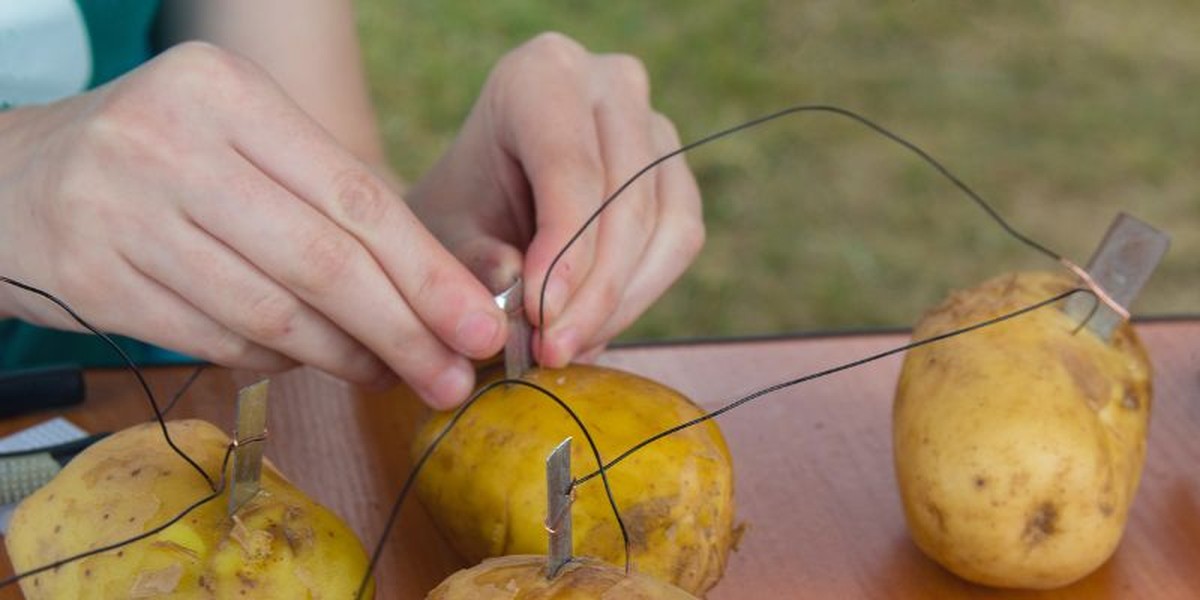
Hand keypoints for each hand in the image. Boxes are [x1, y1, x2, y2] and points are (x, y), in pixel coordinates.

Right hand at [0, 42, 505, 407]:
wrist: (18, 178)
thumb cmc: (167, 157)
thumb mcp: (244, 138)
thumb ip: (328, 199)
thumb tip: (437, 294)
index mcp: (229, 95)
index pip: (355, 198)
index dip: (427, 274)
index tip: (478, 325)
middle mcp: (170, 143)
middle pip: (322, 261)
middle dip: (404, 329)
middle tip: (454, 377)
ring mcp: (121, 212)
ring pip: (271, 311)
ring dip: (346, 357)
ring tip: (393, 375)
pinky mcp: (92, 278)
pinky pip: (217, 338)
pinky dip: (277, 360)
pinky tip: (312, 363)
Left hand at [407, 33, 703, 366]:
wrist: (484, 195)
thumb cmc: (461, 207)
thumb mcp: (443, 232)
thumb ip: (473, 260)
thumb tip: (520, 291)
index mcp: (542, 73)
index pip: (569, 166)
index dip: (564, 250)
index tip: (542, 319)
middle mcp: (610, 83)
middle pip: (624, 197)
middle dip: (592, 288)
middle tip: (554, 351)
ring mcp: (654, 124)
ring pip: (665, 223)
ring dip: (620, 299)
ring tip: (569, 348)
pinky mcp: (676, 170)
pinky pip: (682, 239)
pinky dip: (642, 292)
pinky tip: (596, 328)